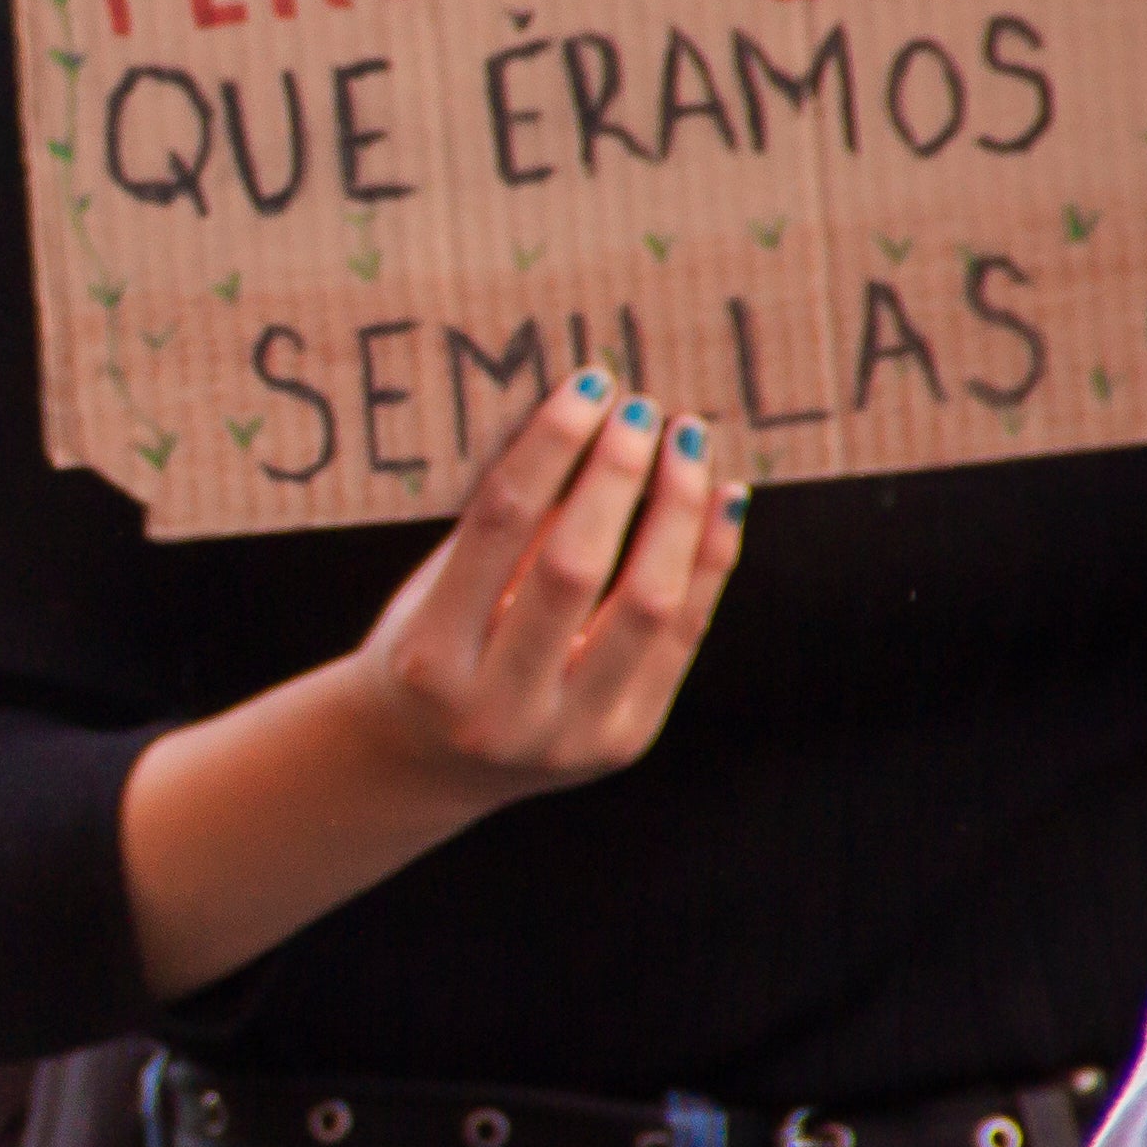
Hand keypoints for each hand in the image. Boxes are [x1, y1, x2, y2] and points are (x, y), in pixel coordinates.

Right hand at [330, 372, 745, 807]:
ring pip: (646, 603)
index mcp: (430, 656)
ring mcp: (567, 734)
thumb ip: (505, 525)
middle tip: (643, 409)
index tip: (590, 384)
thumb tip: (591, 420)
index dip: (552, 443)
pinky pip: (682, 637)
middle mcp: (495, 706)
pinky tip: (720, 500)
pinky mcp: (624, 742)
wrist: (426, 761)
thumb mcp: (436, 587)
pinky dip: (708, 561)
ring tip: (686, 444)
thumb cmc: (430, 645)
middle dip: (618, 473)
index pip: (501, 523)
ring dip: (676, 511)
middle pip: (575, 565)